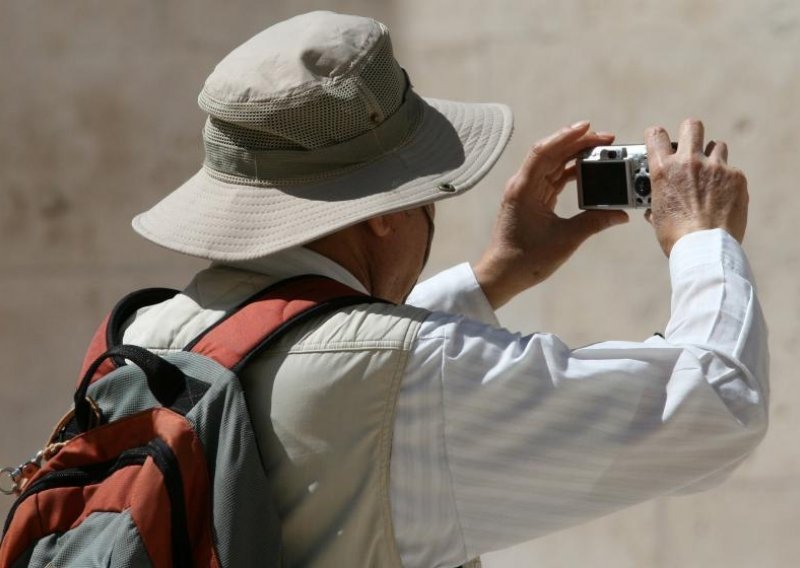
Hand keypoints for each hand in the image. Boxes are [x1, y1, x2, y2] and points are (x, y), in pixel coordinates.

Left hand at [474, 122, 628, 308]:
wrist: (502, 275)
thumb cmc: (525, 260)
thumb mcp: (565, 240)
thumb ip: (594, 222)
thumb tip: (620, 214)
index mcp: (524, 189)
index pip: (544, 152)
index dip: (566, 136)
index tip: (588, 127)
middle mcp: (523, 186)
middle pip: (551, 153)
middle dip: (578, 143)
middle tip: (607, 139)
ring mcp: (527, 192)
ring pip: (553, 164)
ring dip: (576, 156)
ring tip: (602, 151)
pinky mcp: (532, 201)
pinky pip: (553, 179)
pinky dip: (571, 172)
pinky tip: (589, 170)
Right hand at [645, 119, 747, 255]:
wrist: (704, 248)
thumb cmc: (676, 236)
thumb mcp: (657, 215)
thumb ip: (658, 199)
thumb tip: (654, 206)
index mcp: (664, 170)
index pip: (656, 135)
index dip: (657, 135)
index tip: (660, 140)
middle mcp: (689, 162)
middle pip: (691, 126)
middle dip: (690, 132)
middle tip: (690, 145)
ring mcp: (715, 167)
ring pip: (716, 145)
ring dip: (712, 157)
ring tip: (710, 176)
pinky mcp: (736, 177)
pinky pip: (732, 171)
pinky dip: (727, 182)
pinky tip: (723, 198)